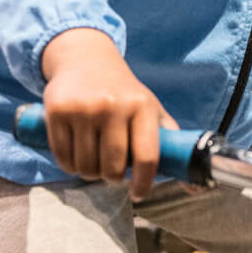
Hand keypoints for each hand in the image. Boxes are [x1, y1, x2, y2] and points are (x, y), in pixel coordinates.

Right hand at [39, 28, 175, 199]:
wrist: (85, 59)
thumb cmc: (123, 92)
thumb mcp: (151, 107)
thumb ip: (169, 141)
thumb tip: (194, 186)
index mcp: (142, 106)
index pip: (147, 157)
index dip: (144, 183)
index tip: (139, 193)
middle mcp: (113, 106)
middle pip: (113, 168)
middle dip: (113, 178)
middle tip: (113, 172)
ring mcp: (83, 108)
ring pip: (86, 167)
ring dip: (90, 173)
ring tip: (95, 161)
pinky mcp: (58, 111)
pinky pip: (63, 158)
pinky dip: (70, 166)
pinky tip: (77, 156)